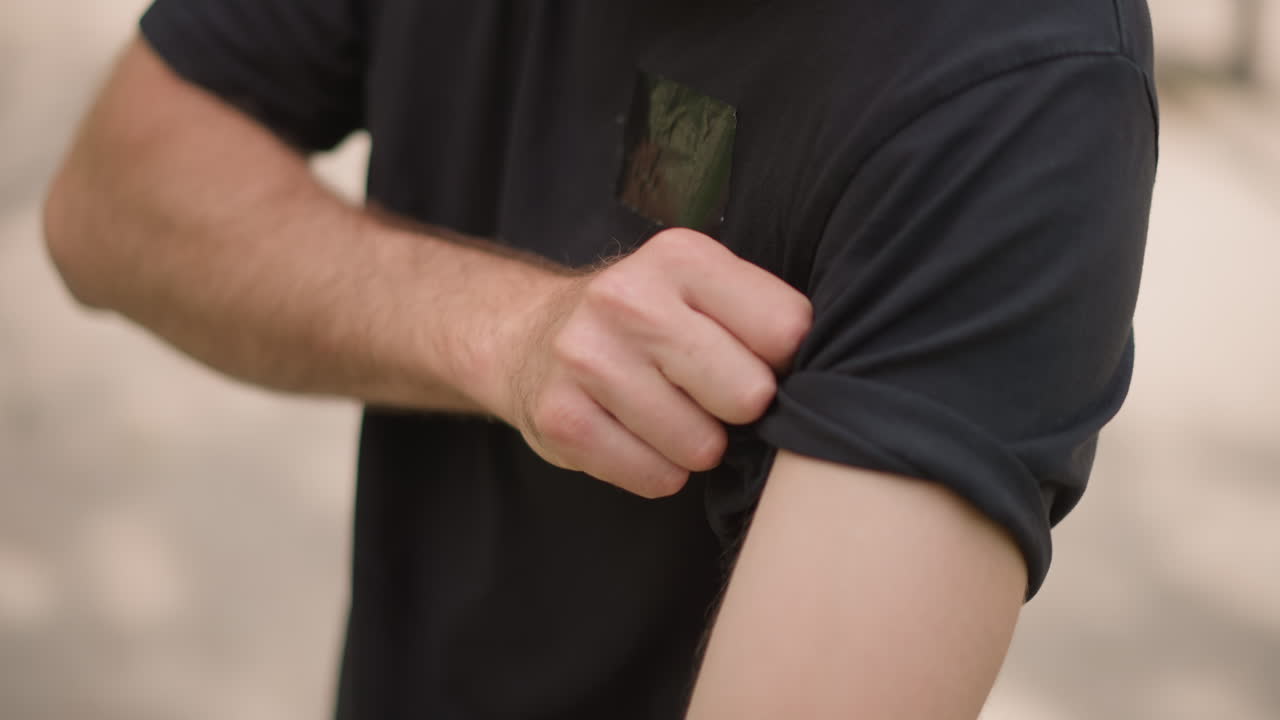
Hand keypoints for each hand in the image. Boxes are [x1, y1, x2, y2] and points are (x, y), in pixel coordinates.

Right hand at [493, 228, 811, 497]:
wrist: (530, 336)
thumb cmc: (645, 321)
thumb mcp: (699, 287)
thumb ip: (759, 312)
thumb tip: (836, 376)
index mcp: (680, 256)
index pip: (787, 329)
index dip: (783, 360)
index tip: (756, 359)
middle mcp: (628, 299)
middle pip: (749, 394)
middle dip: (740, 409)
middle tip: (710, 395)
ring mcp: (587, 359)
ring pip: (701, 447)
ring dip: (697, 446)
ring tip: (669, 413)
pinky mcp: (561, 418)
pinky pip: (656, 479)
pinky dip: (657, 471)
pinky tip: (637, 436)